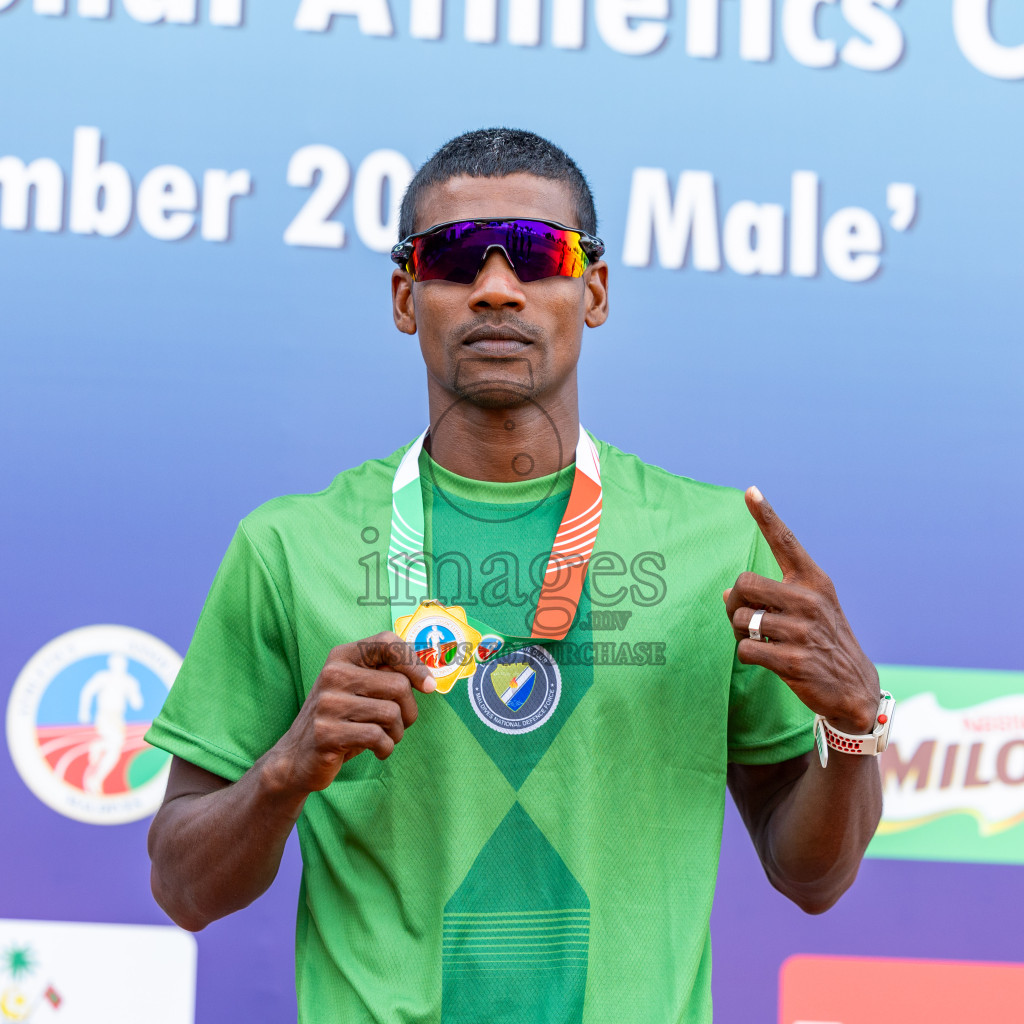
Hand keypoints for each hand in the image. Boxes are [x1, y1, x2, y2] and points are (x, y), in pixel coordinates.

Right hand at [265, 632, 435, 794]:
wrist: (298, 756)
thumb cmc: (342, 718)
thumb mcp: (359, 688)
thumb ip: (386, 675)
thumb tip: (428, 679)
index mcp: (343, 655)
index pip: (388, 642)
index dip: (415, 662)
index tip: (428, 686)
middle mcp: (334, 673)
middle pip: (399, 685)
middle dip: (410, 710)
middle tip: (400, 723)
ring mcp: (328, 703)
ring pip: (391, 713)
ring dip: (398, 732)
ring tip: (387, 737)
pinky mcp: (327, 732)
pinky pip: (378, 737)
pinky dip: (386, 748)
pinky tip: (378, 750)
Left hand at [724, 487, 879, 734]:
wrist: (855, 689)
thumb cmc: (822, 643)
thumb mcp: (807, 612)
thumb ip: (771, 597)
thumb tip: (727, 594)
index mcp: (814, 581)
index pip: (785, 542)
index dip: (765, 516)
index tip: (749, 491)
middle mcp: (810, 599)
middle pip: (744, 584)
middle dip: (735, 604)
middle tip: (745, 620)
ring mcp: (804, 630)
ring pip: (742, 619)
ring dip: (740, 634)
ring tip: (761, 642)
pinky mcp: (795, 659)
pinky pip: (746, 649)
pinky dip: (748, 656)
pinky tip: (767, 660)